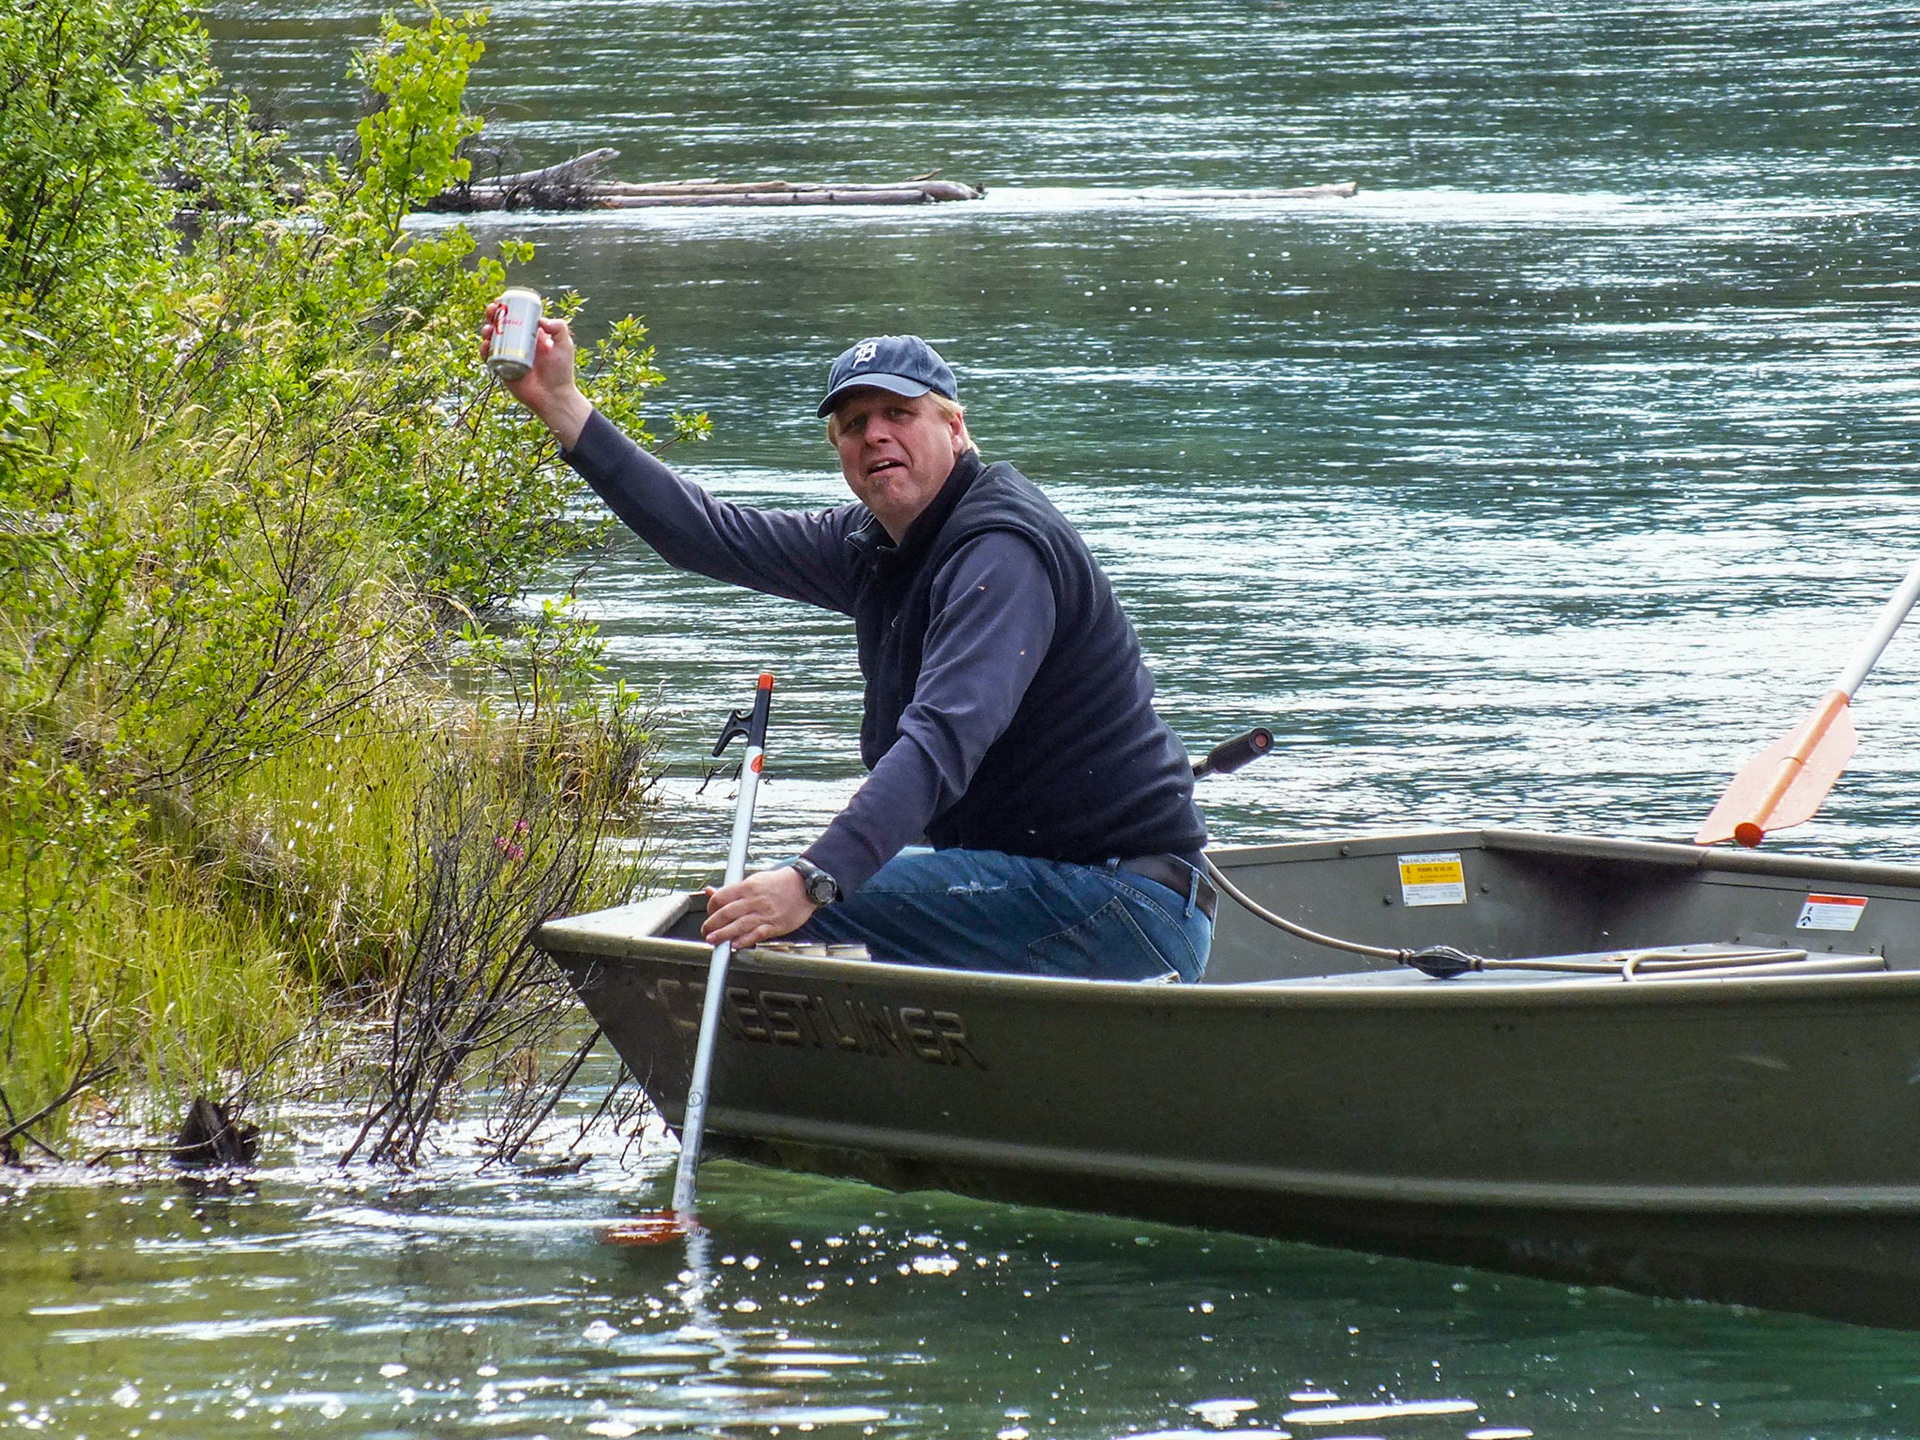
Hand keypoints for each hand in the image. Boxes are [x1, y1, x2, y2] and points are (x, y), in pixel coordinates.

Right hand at [480, 303, 592, 446]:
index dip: (506, 307)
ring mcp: (509, 355)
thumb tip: (540, 319)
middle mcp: (518, 343)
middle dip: (493, 316)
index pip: (516, 316)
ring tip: (488, 330)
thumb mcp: (564, 345)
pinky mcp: (502, 369)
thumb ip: (559, 328)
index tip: (501, 301)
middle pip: (501, 325)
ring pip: (493, 339)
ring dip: (487, 331)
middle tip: (492, 311)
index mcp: (531, 335)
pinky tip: (485, 345)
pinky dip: (484, 350)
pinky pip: (489, 358)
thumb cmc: (561, 371)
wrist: (553, 396)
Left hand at [701, 866, 815, 947]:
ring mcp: (765, 913)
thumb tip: (710, 892)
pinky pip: (757, 934)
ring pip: (739, 925)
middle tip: (705, 931)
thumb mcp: (754, 881)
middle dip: (712, 924)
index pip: (721, 898)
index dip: (710, 908)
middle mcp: (754, 900)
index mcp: (747, 887)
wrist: (805, 885)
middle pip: (727, 913)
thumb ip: (732, 890)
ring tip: (713, 941)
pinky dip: (745, 940)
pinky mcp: (776, 925)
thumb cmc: (778, 883)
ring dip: (723, 934)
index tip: (709, 915)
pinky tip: (735, 945)